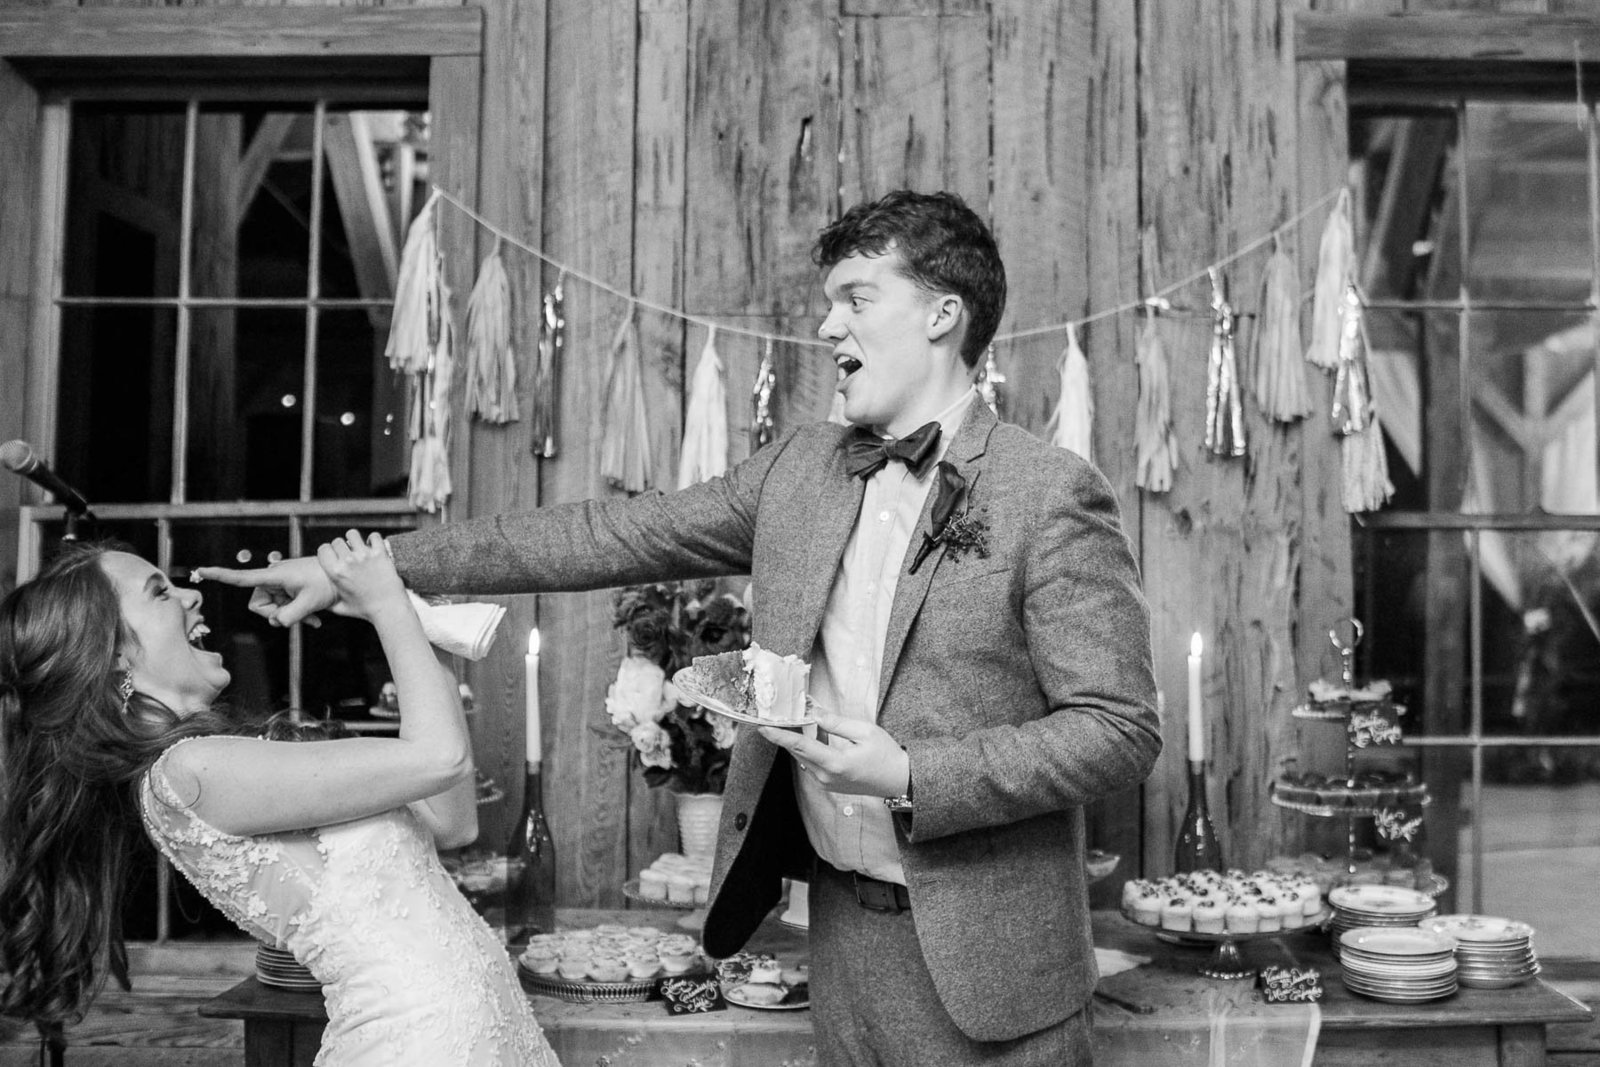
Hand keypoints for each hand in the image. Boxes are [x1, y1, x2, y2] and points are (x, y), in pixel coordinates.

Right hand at [195, 554, 339, 627]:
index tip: (200, 570)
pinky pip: (284, 608)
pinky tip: (315, 620)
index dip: (221, 576)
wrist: (346, 578)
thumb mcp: (310, 602)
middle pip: (259, 606)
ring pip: (273, 610)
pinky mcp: (289, 590)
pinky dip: (297, 615)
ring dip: (290, 617)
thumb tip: (275, 623)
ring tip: (312, 617)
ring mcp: (281, 585)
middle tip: (297, 617)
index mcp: (273, 576)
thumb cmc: (328, 583)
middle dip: (276, 615)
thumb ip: (290, 616)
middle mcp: (272, 579)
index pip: (241, 578)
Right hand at [314, 531, 407, 622]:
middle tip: (348, 555)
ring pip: (352, 534)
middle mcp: (348, 561)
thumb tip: (317, 599)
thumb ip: (326, 601)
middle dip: (341, 548)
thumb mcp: (340, 607)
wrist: (389, 609)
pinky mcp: (380, 553)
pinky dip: (374, 540)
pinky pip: (374, 536)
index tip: (333, 557)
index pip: (323, 549)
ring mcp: (365, 556)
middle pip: (337, 541)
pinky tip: (373, 548)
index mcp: (335, 572)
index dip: (327, 552)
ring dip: (355, 540)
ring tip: (359, 548)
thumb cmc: (365, 610)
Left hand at [758, 713, 909, 797]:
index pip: (800, 746)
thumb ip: (835, 722)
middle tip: (776, 715)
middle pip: (797, 751)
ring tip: (799, 719)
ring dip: (800, 739)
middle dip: (785, 733)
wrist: (899, 781)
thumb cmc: (886, 754)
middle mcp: (826, 776)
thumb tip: (813, 711)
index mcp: (835, 763)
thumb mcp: (863, 731)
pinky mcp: (828, 784)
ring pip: (803, 757)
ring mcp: (826, 782)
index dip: (779, 735)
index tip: (762, 727)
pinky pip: (812, 763)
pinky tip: (818, 733)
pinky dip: (810, 748)